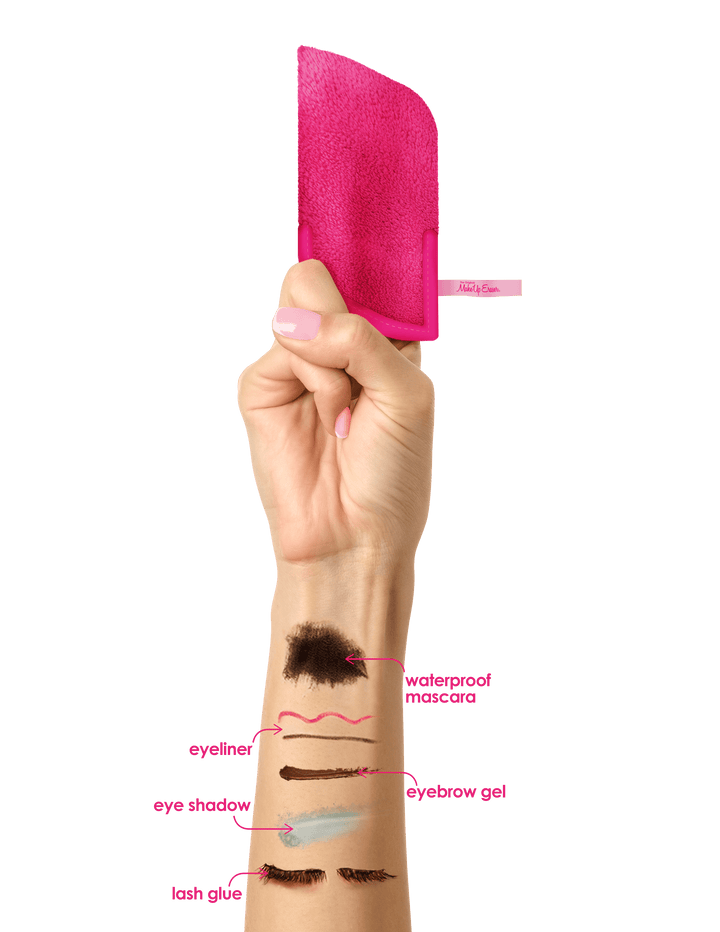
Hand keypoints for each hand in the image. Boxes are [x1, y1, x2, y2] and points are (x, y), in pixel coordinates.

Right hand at [236, 260, 434, 568]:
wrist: (352, 535)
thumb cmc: (393, 471)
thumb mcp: (406, 394)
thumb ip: (362, 339)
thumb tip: (293, 317)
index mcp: (382, 341)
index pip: (365, 276)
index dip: (363, 257)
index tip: (366, 228)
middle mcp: (338, 345)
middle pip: (318, 278)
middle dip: (342, 312)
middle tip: (360, 364)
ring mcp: (297, 362)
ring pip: (296, 304)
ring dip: (330, 356)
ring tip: (345, 411)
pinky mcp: (263, 385)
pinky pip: (280, 348)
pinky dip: (312, 381)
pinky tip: (326, 422)